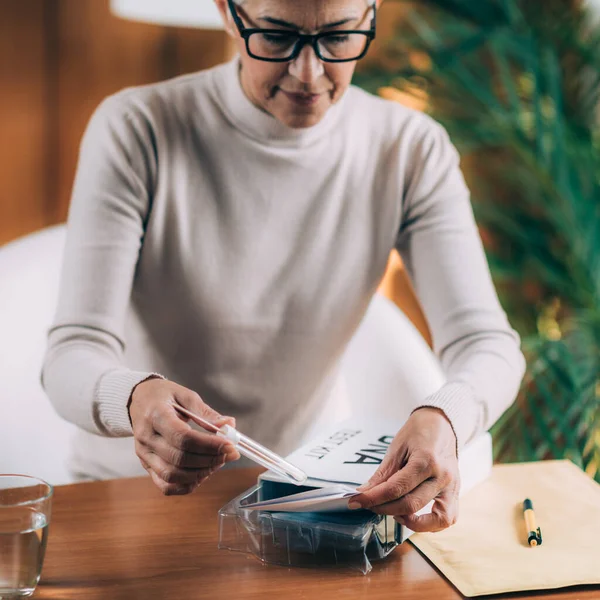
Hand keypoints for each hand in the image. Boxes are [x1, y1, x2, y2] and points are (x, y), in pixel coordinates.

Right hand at [129, 378, 239, 495]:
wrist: (137, 401)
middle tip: (229, 454)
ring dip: (200, 473)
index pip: (183, 437)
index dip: (209, 445)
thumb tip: (229, 425)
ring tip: (217, 462)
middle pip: (180, 458)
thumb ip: (206, 412)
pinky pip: (165, 485)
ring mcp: (144, 454)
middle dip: (210, 459)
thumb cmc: (163, 396)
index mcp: (155, 415)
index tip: (229, 444)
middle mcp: (147, 438)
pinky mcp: (146, 465)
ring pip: (172, 475)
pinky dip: (186, 485)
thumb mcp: (185, 395)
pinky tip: (202, 474)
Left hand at [349, 408, 459, 531]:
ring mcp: (453, 487)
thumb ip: (383, 473)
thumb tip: (365, 492)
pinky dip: (430, 524)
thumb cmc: (418, 432)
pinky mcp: (456, 493)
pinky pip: (448, 518)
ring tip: (392, 512)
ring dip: (409, 522)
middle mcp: (443, 477)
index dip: (373, 498)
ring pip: (433, 519)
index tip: (356, 501)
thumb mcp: (397, 448)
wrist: (441, 424)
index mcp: (426, 461)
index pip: (395, 488)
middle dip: (384, 508)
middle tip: (368, 505)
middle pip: (410, 505)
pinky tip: (412, 517)